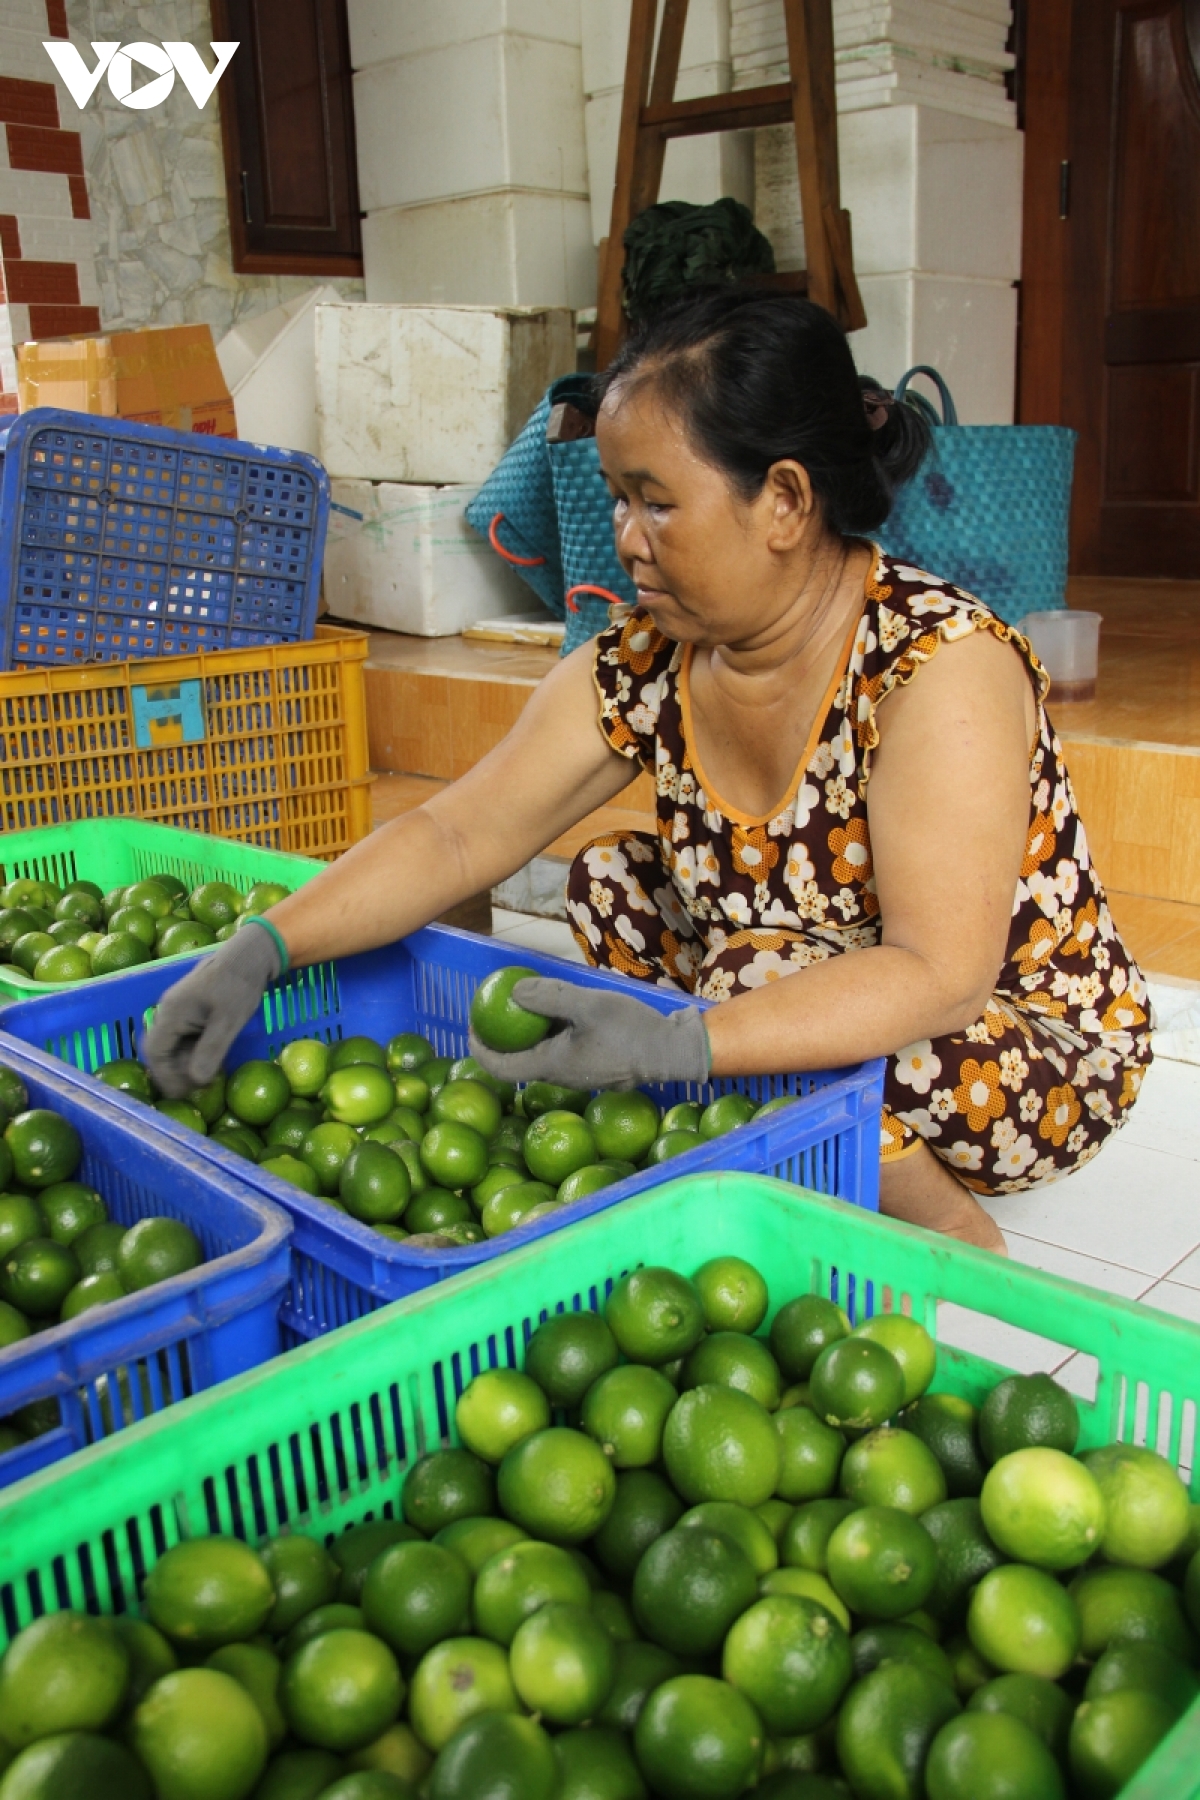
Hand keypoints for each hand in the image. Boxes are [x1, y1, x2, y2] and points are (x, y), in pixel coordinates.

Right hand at [141, 922, 283, 1096]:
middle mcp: (168, 1012)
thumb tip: (196, 1080)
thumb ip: (211, 1049)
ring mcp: (179, 1011)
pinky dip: (193, 1054)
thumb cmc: (239, 985)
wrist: (251, 956)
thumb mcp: (228, 1020)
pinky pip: (184, 1038)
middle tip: (195, 1090)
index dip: (164, 1075)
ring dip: (184, 1064)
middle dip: (174, 1073)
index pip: (155, 1052)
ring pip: (173, 1046)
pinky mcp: (191, 1011)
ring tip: (204, 1081)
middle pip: (161, 1050)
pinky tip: (210, 1064)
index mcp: (171, 1013)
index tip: (181, 1093)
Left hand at [468, 976, 709, 1090]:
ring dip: (526, 1035)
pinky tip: (558, 1011)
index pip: (500, 1067)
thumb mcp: (588, 1006)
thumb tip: (513, 992)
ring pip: (539, 1055)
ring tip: (524, 1004)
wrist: (670, 1052)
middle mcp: (559, 1075)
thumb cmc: (630, 1030)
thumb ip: (550, 997)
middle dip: (499, 1038)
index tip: (470, 1026)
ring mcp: (577, 1074)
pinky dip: (548, 1034)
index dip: (478, 1049)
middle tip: (493, 1009)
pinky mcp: (592, 1067)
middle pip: (517, 1061)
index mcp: (551, 1065)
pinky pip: (559, 1051)